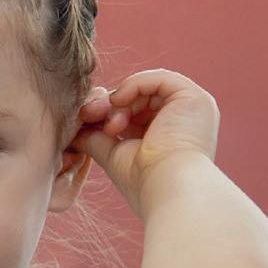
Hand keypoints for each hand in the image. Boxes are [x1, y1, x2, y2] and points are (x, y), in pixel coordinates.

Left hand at [73, 69, 218, 213]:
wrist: (166, 189)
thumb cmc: (143, 182)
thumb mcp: (114, 154)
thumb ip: (96, 138)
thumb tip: (72, 130)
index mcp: (172, 135)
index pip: (135, 111)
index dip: (109, 111)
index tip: (86, 120)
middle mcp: (185, 119)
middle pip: (139, 97)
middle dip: (109, 104)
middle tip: (88, 115)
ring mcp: (192, 108)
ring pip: (146, 88)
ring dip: (118, 100)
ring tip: (110, 124)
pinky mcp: (194, 98)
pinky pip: (158, 78)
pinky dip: (133, 85)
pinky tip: (117, 102)